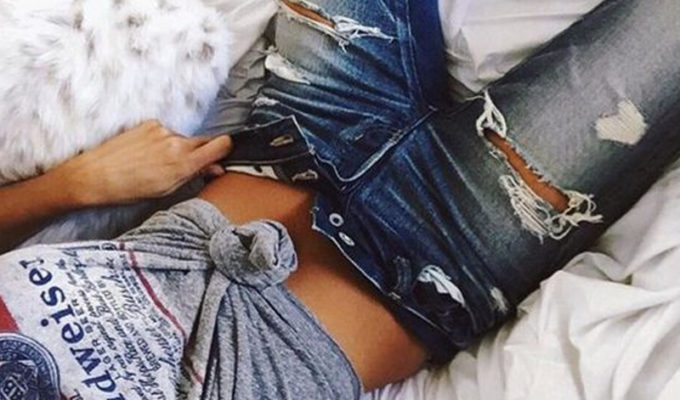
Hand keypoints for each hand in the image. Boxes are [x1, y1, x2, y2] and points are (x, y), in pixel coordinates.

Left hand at [52, 120, 232, 205]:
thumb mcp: (167, 190)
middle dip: (201, 153)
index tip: (222, 156)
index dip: (225, 150)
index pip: (221, 145)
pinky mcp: (150, 124)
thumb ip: (194, 175)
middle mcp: (177, 143)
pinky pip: (166, 132)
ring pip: (183, 139)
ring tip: (157, 164)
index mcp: (184, 163)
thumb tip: (215, 169)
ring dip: (178, 149)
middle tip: (185, 167)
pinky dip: (162, 142)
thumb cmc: (128, 189)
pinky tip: (147, 154)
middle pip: (204, 141)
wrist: (95, 175)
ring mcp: (163, 130)